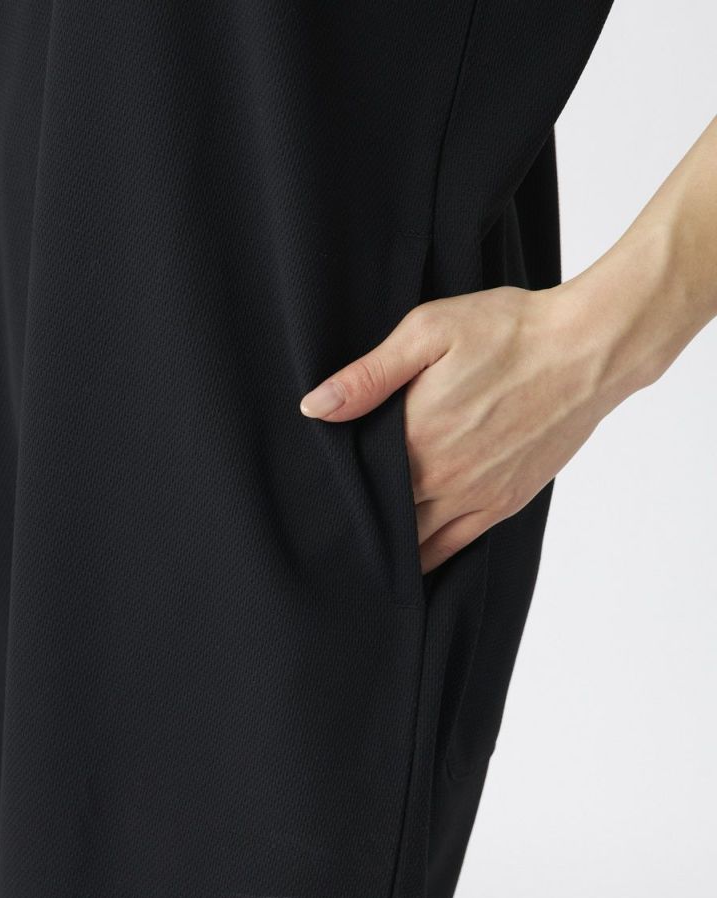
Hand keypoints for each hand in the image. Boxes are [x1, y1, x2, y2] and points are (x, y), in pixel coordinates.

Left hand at [300, 282, 635, 573]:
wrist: (587, 350)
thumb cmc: (509, 332)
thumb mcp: (428, 332)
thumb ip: (369, 376)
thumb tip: (315, 408)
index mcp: (415, 437)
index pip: (358, 482)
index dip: (335, 491)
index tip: (315, 497)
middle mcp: (442, 477)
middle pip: (383, 517)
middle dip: (359, 520)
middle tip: (330, 528)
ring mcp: (477, 495)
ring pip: (417, 540)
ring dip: (391, 545)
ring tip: (364, 550)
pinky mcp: (506, 502)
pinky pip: (457, 545)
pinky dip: (430, 557)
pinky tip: (412, 560)